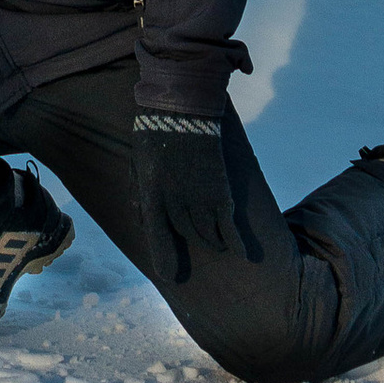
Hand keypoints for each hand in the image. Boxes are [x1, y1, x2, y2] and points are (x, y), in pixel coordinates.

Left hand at [131, 112, 244, 280]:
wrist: (183, 105)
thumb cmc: (156, 129)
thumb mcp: (139, 160)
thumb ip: (140, 188)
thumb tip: (139, 212)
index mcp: (150, 194)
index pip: (156, 236)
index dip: (163, 258)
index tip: (170, 277)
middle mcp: (174, 202)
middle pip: (186, 234)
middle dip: (192, 245)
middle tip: (201, 249)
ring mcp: (198, 198)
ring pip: (207, 234)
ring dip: (213, 243)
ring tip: (218, 245)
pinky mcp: (220, 191)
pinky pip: (228, 226)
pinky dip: (236, 243)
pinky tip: (244, 256)